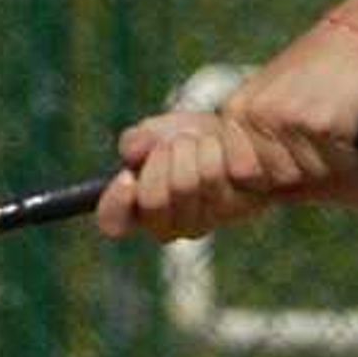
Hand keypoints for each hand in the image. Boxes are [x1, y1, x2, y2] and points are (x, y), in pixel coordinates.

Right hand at [95, 110, 264, 242]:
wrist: (244, 136)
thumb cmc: (193, 139)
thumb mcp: (159, 132)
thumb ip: (139, 141)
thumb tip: (132, 151)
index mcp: (141, 207)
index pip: (114, 221)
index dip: (116, 203)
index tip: (126, 178)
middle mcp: (172, 223)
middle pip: (153, 200)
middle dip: (163, 157)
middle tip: (179, 143)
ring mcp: (208, 219)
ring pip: (189, 184)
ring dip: (197, 146)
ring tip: (207, 141)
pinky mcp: (243, 205)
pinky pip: (228, 171)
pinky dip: (229, 144)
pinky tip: (232, 145)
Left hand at [220, 18, 357, 189]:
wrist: (352, 39)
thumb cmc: (315, 71)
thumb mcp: (269, 96)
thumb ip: (253, 134)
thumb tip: (248, 180)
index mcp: (237, 110)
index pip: (240, 173)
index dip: (267, 178)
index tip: (291, 160)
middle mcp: (256, 117)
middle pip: (274, 178)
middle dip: (301, 173)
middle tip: (320, 148)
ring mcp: (285, 121)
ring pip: (305, 175)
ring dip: (328, 165)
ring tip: (336, 135)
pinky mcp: (319, 125)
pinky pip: (334, 164)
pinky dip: (348, 155)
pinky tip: (350, 128)